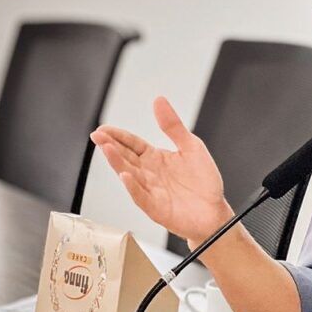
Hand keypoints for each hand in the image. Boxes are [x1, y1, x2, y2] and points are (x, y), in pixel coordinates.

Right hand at [91, 97, 229, 241]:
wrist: (214, 212)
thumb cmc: (203, 182)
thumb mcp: (191, 146)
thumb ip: (173, 126)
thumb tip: (159, 100)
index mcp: (155, 158)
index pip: (132, 144)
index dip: (118, 136)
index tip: (103, 128)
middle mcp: (149, 174)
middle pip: (126, 157)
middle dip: (111, 146)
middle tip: (97, 135)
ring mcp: (150, 191)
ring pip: (129, 175)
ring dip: (117, 163)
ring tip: (107, 149)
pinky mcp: (156, 208)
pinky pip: (141, 196)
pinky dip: (133, 187)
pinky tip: (126, 176)